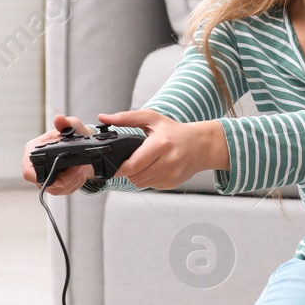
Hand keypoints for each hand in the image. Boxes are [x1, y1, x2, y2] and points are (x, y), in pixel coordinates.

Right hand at [22, 114, 91, 194]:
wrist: (83, 145)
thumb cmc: (73, 134)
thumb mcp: (72, 125)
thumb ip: (66, 123)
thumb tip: (59, 119)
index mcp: (33, 151)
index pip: (28, 171)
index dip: (37, 177)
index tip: (54, 178)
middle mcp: (36, 166)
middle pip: (45, 183)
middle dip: (65, 179)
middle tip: (79, 169)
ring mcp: (46, 176)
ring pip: (57, 189)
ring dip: (73, 181)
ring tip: (81, 169)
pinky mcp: (56, 184)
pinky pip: (65, 191)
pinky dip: (75, 184)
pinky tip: (80, 174)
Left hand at [98, 109, 228, 189]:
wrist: (201, 145)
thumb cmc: (175, 131)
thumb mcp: (152, 118)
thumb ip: (126, 118)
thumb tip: (103, 118)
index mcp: (161, 144)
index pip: (134, 165)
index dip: (121, 167)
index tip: (117, 163)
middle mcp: (168, 161)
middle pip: (135, 177)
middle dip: (127, 172)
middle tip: (129, 162)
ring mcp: (172, 174)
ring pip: (141, 184)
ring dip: (137, 176)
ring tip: (142, 164)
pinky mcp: (173, 183)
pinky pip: (151, 186)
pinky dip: (148, 179)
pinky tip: (153, 168)